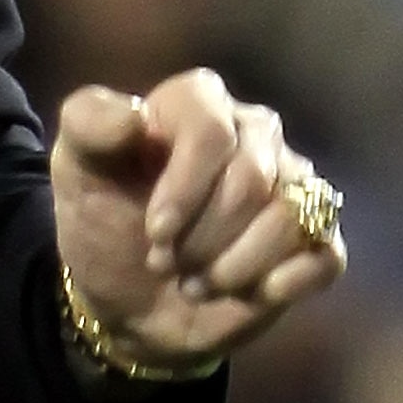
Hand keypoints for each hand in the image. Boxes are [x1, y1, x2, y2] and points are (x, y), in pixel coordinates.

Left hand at [52, 70, 346, 370]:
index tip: (155, 232)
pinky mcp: (315, 239)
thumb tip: (133, 118)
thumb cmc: (105, 222)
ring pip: (290, 218)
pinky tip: (251, 294)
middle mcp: (256, 134)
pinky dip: (284, 283)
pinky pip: (325, 257)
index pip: (213, 132)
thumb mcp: (77, 172)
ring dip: (233, 267)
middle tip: (165, 261)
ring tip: (196, 282)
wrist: (127, 298)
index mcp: (200, 104)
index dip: (184, 190)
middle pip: (252, 181)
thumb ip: (89, 126)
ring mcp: (293, 185)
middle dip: (200, 238)